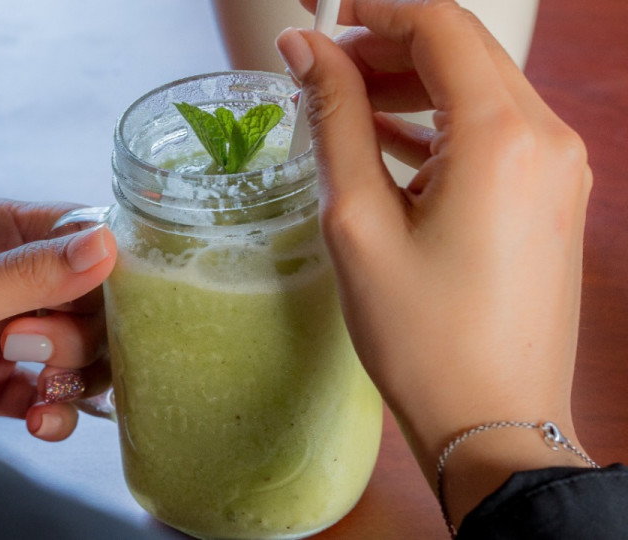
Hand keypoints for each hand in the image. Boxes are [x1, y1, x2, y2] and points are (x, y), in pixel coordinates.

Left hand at [0, 196, 115, 440]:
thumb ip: (27, 275)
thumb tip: (106, 245)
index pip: (79, 235)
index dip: (103, 269)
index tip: (101, 302)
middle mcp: (5, 278)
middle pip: (89, 300)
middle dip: (74, 333)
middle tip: (25, 346)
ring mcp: (3, 331)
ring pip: (78, 350)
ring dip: (69, 375)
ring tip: (34, 390)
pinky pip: (49, 394)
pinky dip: (54, 412)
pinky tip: (38, 422)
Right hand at [277, 0, 591, 524]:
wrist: (496, 422)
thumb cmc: (423, 337)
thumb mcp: (358, 221)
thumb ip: (334, 120)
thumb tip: (305, 50)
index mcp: (502, 137)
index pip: (441, 25)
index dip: (376, 10)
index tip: (321, 20)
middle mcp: (547, 139)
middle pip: (463, 52)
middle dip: (389, 47)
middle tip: (321, 69)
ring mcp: (559, 170)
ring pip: (479, 91)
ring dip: (412, 86)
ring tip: (344, 106)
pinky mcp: (553, 199)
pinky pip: (495, 135)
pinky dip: (441, 126)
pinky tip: (387, 144)